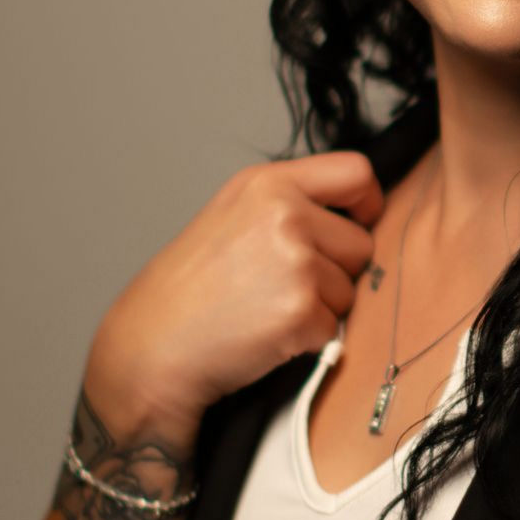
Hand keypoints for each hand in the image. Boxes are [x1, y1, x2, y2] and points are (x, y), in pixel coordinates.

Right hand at [89, 149, 385, 429]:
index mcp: (267, 184)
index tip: (359, 223)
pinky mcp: (301, 310)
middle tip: (282, 285)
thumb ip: (290, 205)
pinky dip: (309, 339)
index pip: (355, 172)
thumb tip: (352, 217)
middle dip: (335, 270)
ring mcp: (296, 262)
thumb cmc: (188, 290)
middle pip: (360, 243)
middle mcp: (284, 214)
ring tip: (266, 309)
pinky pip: (335, 327)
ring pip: (350, 290)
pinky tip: (266, 334)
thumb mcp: (231, 217)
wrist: (152, 347)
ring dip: (321, 307)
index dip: (367, 202)